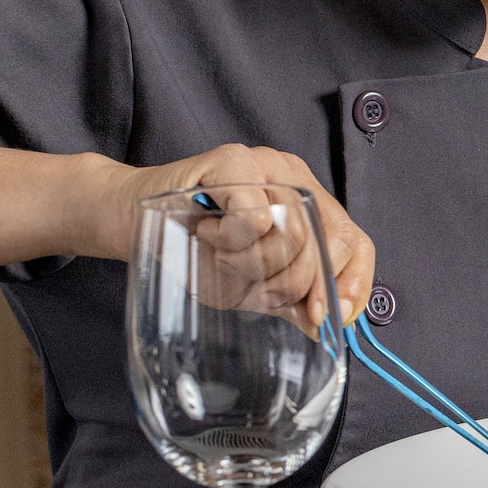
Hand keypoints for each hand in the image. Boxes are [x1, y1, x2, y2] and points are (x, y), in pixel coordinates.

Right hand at [84, 144, 375, 333]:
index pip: (357, 242)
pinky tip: (208, 235)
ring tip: (223, 257)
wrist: (130, 220)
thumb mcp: (252, 284)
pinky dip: (230, 241)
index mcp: (311, 205)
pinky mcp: (235, 162)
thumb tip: (328, 325)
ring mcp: (268, 164)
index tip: (330, 318)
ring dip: (253, 264)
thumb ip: (291, 299)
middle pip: (330, 240)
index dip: (352, 283)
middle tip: (260, 292)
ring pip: (293, 232)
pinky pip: (255, 217)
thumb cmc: (194, 250)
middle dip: (296, 282)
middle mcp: (297, 177)